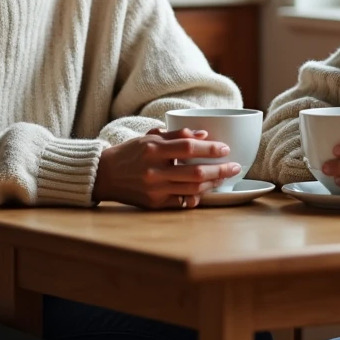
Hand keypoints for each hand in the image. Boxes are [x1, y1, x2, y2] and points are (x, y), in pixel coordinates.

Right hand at [92, 128, 240, 209]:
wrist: (104, 175)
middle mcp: (154, 171)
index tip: (225, 148)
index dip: (210, 149)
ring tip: (223, 177)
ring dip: (213, 184)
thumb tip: (203, 135)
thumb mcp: (149, 137)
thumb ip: (176, 135)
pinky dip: (196, 196)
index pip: (189, 148)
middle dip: (220, 170)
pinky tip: (206, 190)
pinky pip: (182, 202)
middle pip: (195, 173)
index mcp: (153, 150)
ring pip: (192, 189)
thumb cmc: (130, 153)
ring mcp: (154, 190)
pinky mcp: (155, 204)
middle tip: (235, 166)